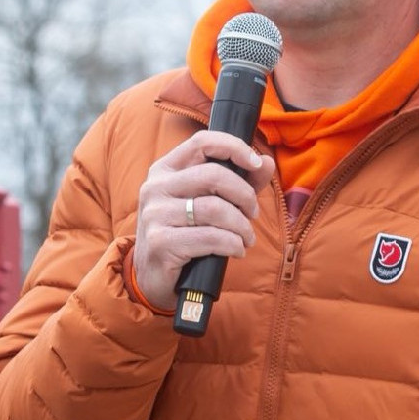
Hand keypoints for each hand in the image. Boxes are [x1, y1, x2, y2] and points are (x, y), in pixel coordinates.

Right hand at [130, 131, 276, 306]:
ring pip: (215, 209)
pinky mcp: (161, 242)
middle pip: (213, 175)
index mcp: (165, 169)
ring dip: (241, 226)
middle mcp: (155, 187)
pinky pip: (211, 237)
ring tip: (246, 238)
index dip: (234, 147)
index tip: (255, 163)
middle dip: (244, 195)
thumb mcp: (207, 202)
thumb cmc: (184, 234)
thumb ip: (238, 181)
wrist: (152, 276)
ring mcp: (155, 214)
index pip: (202, 142)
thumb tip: (266, 162)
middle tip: (252, 213)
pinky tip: (236, 250)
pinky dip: (233, 244)